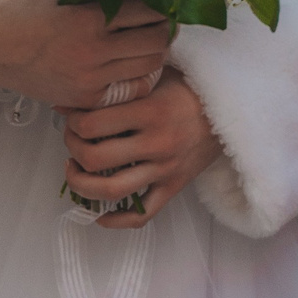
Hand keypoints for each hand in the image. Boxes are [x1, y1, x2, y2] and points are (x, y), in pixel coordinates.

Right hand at [0, 0, 170, 109]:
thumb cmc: (30, 15)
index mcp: (90, 17)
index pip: (150, 11)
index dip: (164, 6)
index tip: (166, 2)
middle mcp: (94, 50)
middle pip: (157, 42)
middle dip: (166, 30)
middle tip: (164, 23)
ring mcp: (91, 79)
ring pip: (149, 67)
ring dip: (155, 53)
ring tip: (149, 43)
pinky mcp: (86, 99)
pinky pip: (130, 89)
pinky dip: (137, 76)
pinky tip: (131, 65)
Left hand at [60, 74, 222, 226]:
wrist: (231, 109)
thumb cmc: (188, 87)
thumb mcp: (154, 76)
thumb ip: (117, 86)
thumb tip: (66, 100)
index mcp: (149, 111)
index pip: (92, 125)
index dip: (73, 122)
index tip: (72, 116)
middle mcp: (156, 143)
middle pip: (96, 159)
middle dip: (73, 150)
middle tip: (72, 140)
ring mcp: (166, 169)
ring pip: (112, 191)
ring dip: (82, 185)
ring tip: (75, 172)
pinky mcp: (174, 186)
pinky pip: (143, 214)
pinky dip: (117, 220)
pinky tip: (100, 214)